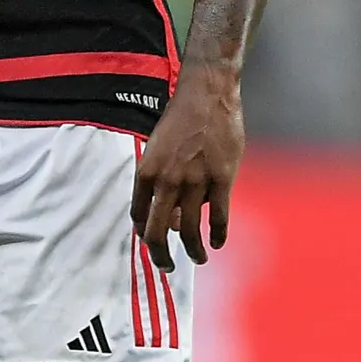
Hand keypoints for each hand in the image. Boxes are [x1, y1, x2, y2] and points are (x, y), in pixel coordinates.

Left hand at [132, 60, 243, 270]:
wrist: (206, 95)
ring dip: (192, 251)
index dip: (144, 233)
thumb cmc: (181, 119)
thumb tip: (169, 215)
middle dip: (160, 256)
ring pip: (189, 230)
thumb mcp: (158, 148)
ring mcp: (194, 182)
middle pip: (157, 232)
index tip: (152, 242)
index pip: (138, 215)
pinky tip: (217, 243)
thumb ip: (160, 180)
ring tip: (197, 258)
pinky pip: (218, 217)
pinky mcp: (222, 179)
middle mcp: (167, 181)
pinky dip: (218, 234)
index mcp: (146, 172)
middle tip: (166, 267)